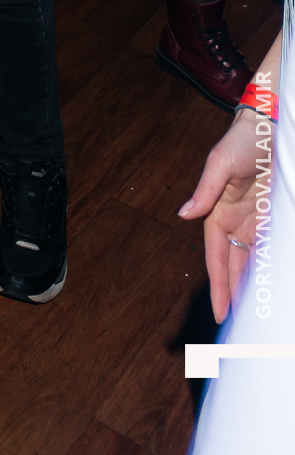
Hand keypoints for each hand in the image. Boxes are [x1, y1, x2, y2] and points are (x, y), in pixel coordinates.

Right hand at [179, 106, 261, 320]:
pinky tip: (270, 286)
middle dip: (232, 294)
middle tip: (236, 325)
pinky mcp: (271, 219)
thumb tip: (183, 214)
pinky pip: (269, 251)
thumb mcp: (220, 163)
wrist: (269, 129)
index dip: (217, 285)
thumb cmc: (241, 141)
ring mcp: (255, 223)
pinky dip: (268, 269)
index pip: (216, 258)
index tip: (219, 312)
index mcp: (218, 213)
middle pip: (233, 267)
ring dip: (251, 287)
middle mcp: (235, 223)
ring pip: (252, 264)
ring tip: (253, 314)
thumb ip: (204, 190)